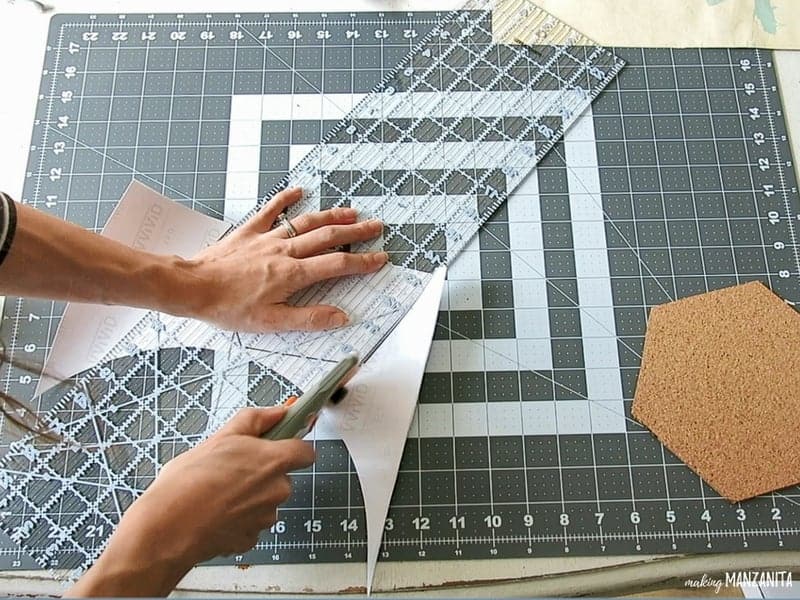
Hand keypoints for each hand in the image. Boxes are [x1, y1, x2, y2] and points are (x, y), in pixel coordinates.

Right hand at [67, 406, 313, 596]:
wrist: (167, 529)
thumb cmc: (189, 481)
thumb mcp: (220, 437)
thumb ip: (255, 421)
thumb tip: (279, 411)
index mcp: (274, 462)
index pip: (305, 452)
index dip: (292, 446)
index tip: (279, 444)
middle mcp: (277, 491)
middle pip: (281, 477)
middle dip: (262, 472)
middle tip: (231, 468)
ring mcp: (265, 518)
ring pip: (265, 501)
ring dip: (249, 496)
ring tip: (217, 492)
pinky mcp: (250, 539)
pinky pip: (250, 523)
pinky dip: (237, 518)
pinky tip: (214, 513)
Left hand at [177, 187, 387, 331]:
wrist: (191, 287)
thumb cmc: (227, 307)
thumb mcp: (271, 323)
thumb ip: (309, 319)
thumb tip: (340, 317)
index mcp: (292, 275)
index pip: (338, 265)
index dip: (363, 262)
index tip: (379, 258)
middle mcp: (284, 252)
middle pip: (329, 237)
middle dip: (356, 231)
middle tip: (376, 226)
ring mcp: (267, 238)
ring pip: (307, 222)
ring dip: (332, 215)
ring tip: (351, 211)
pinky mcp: (249, 232)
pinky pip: (270, 210)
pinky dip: (285, 198)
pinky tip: (298, 191)